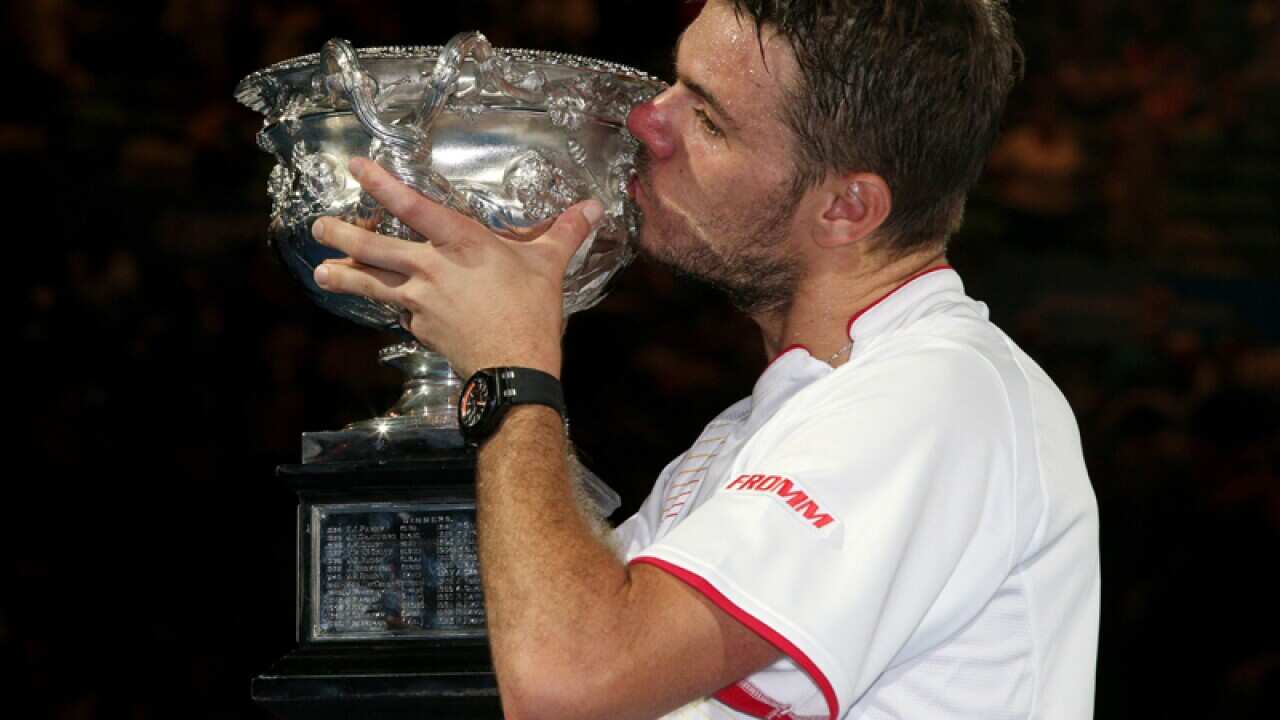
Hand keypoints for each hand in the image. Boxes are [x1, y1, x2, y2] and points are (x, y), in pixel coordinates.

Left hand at [311, 157, 603, 378]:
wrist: (513, 368)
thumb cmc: (531, 312)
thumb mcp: (548, 266)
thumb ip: (564, 232)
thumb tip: (593, 208)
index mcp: (461, 244)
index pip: (413, 207)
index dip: (382, 185)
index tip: (356, 166)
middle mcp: (432, 268)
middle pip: (375, 247)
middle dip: (341, 234)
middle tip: (317, 225)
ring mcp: (420, 301)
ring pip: (372, 283)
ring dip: (344, 275)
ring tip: (321, 270)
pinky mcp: (420, 328)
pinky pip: (397, 311)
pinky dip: (386, 306)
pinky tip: (378, 304)